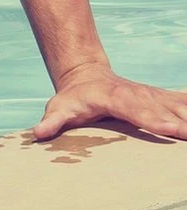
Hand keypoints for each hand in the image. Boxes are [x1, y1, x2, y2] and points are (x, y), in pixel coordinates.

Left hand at [33, 63, 186, 140]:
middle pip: (166, 108)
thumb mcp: (59, 108)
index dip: (154, 119)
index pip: (136, 109)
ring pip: (181, 105)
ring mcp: (154, 96)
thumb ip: (51, 121)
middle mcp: (139, 95)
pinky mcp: (164, 99)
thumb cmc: (73, 99)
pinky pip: (186, 103)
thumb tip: (38, 133)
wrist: (86, 76)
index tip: (171, 128)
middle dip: (184, 121)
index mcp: (115, 97)